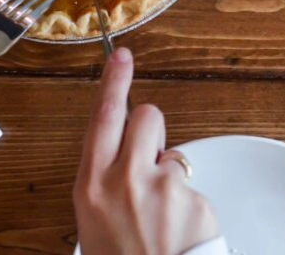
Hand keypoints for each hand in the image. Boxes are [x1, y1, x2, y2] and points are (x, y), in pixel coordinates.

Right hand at [73, 47, 219, 254]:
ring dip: (168, 172)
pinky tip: (180, 229)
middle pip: (145, 116)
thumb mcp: (93, 222)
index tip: (121, 55)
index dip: (113, 81)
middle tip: (148, 155)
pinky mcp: (193, 198)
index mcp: (91, 185)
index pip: (102, 116)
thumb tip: (118, 154)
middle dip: (148, 126)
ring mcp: (161, 187)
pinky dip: (188, 201)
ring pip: (172, 153)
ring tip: (162, 213)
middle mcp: (124, 179)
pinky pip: (191, 184)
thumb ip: (104, 181)